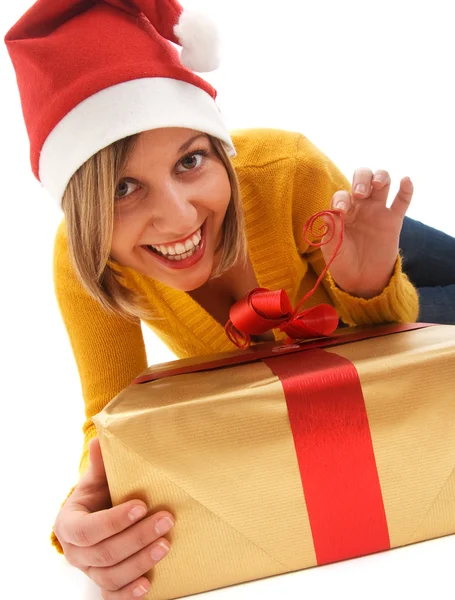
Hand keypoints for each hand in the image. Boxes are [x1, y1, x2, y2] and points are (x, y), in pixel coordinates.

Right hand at [53, 438, 174, 598]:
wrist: (95, 517)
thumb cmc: (97, 497)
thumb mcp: (96, 479)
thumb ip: (100, 463)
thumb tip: (101, 438)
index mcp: (69, 524)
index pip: (88, 529)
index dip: (114, 521)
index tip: (141, 505)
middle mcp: (75, 552)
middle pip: (105, 553)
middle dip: (138, 537)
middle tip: (166, 520)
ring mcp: (89, 571)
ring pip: (111, 575)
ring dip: (140, 561)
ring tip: (165, 544)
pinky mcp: (103, 583)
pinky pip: (112, 596)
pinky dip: (129, 594)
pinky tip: (148, 585)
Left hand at [320, 168, 412, 297]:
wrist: (361, 280)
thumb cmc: (342, 262)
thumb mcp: (333, 249)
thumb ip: (331, 232)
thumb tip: (325, 215)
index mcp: (342, 211)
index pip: (342, 195)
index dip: (341, 198)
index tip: (341, 209)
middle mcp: (359, 206)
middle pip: (362, 178)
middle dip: (361, 179)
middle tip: (361, 192)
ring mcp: (377, 211)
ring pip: (382, 183)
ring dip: (380, 176)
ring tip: (377, 184)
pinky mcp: (393, 220)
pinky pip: (402, 201)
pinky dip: (406, 189)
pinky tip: (406, 180)